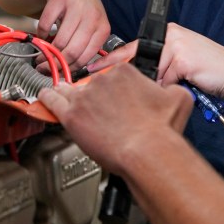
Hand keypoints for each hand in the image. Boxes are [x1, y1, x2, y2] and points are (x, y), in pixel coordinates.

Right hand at [36, 0, 110, 70]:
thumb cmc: (81, 6)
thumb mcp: (91, 25)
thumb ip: (84, 45)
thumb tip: (69, 71)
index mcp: (103, 28)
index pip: (86, 58)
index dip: (69, 69)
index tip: (57, 74)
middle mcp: (93, 17)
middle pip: (72, 52)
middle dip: (55, 64)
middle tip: (42, 67)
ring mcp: (77, 6)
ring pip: (59, 41)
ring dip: (46, 51)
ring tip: (40, 54)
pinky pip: (46, 25)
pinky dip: (40, 33)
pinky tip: (42, 33)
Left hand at [39, 63, 193, 172]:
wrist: (147, 151)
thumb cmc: (161, 129)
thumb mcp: (178, 98)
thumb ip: (168, 88)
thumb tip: (167, 90)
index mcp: (124, 72)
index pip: (112, 73)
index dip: (114, 87)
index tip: (114, 96)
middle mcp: (102, 80)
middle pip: (91, 83)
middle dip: (95, 95)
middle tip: (101, 111)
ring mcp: (84, 97)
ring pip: (69, 90)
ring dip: (67, 93)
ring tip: (64, 98)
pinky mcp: (71, 116)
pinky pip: (52, 102)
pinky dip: (47, 99)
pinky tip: (44, 98)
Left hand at [94, 23, 223, 97]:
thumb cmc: (207, 73)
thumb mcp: (178, 66)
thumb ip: (157, 67)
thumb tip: (128, 82)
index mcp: (167, 34)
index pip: (132, 48)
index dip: (111, 63)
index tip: (91, 71)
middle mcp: (170, 34)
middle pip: (137, 60)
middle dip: (132, 80)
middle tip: (135, 89)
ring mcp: (175, 44)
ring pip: (151, 73)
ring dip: (158, 86)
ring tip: (172, 88)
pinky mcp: (181, 57)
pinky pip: (164, 79)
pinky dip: (171, 88)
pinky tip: (183, 86)